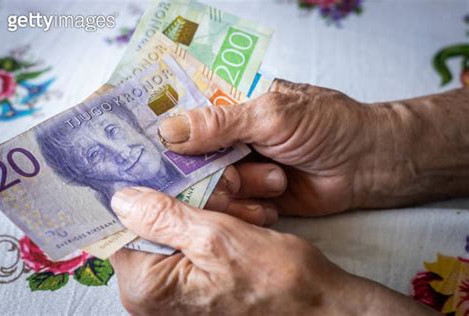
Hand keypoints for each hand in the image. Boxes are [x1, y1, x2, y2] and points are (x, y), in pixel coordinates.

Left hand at [110, 187, 435, 314]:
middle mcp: (153, 295)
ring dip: (211, 209)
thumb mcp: (218, 238)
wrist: (320, 310)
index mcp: (148, 286)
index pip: (126, 226)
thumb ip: (164, 217)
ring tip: (247, 208)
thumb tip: (121, 198)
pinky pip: (195, 243)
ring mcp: (174, 293)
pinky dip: (217, 226)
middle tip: (226, 185)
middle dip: (191, 198)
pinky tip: (246, 220)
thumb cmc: (278, 283)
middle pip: (155, 225)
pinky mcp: (194, 287)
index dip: (151, 191)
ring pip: (179, 230)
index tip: (174, 169)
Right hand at [159, 79, 374, 215]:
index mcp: (228, 108)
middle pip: (189, 163)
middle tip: (236, 176)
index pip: (181, 120)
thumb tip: (165, 131)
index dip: (165, 138)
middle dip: (210, 175)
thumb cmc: (325, 125)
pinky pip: (230, 211)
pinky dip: (246, 211)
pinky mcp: (251, 199)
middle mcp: (228, 140)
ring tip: (273, 182)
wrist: (366, 164)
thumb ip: (219, 123)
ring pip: (208, 190)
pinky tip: (270, 206)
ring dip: (236, 192)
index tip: (152, 156)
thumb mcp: (271, 114)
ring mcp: (238, 170)